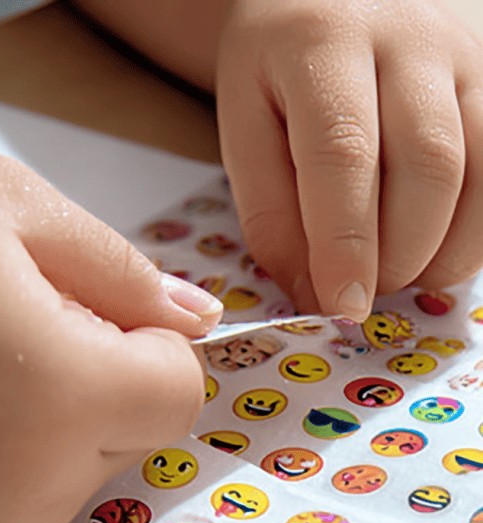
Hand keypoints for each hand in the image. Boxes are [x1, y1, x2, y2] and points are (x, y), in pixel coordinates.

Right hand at [0, 154, 220, 522]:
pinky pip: (38, 510)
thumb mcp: (12, 209)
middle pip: (137, 439)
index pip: (180, 394)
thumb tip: (202, 321)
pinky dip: (18, 470)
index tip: (83, 314)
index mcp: (61, 394)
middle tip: (11, 338)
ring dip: (59, 429)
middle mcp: (33, 488)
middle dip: (101, 386)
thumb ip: (128, 270)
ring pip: (89, 478)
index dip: (145, 346)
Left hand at [216, 0, 482, 318]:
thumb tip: (315, 296)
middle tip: (367, 291)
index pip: (344, 151)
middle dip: (400, 253)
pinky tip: (440, 247)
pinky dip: (477, 227)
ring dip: (448, 248)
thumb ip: (270, 214)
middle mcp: (408, 37)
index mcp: (323, 42)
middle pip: (429, 162)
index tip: (343, 304)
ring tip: (403, 274)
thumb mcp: (245, 128)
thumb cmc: (280, 70)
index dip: (347, 242)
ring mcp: (466, 53)